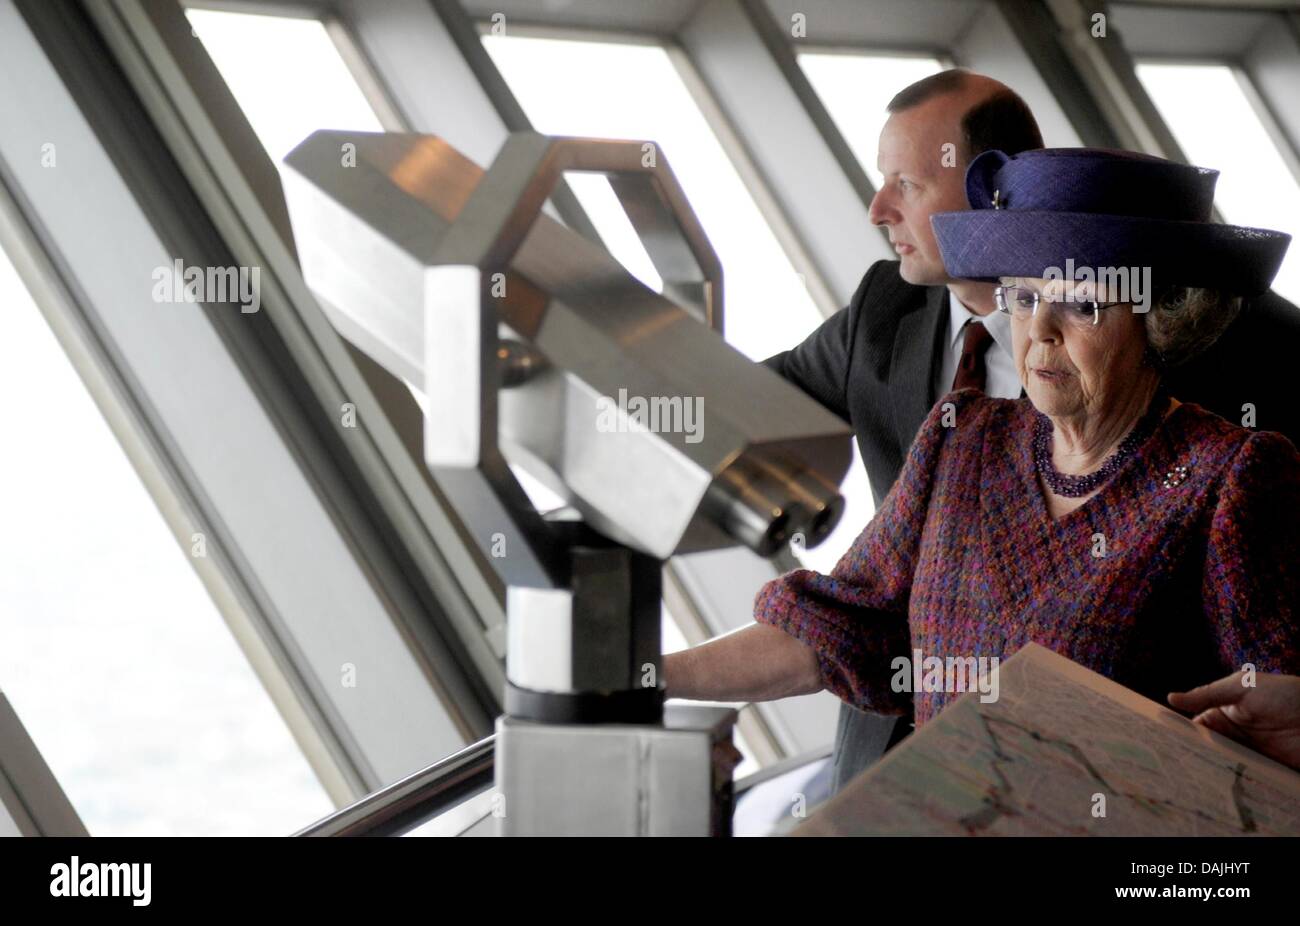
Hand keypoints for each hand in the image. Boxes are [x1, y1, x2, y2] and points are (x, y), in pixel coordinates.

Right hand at [1167, 672, 1299, 771]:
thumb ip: (1207, 694)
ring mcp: (1250, 753)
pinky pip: (1245, 777)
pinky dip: (1234, 781)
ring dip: (1212, 769)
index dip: (1182, 734)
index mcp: (1225, 712)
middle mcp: (1235, 734)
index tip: (1164, 742)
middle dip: (1194, 754)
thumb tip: (1170, 698)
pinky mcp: (1266, 769)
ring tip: (1194, 778)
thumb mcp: (1242, 688)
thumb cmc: (1284, 695)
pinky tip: (1221, 786)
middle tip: (1175, 764)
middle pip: (1207, 748)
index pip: (1197, 726)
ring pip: (1223, 764)